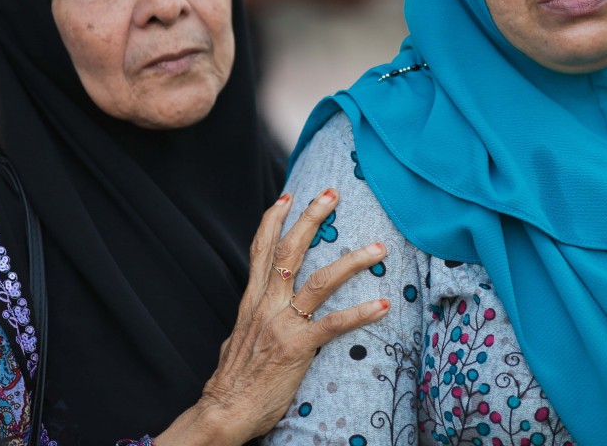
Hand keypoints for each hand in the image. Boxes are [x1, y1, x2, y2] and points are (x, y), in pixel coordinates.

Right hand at [154, 189, 388, 444]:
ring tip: (377, 248)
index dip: (273, 221)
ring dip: (351, 261)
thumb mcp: (239, 339)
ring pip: (319, 281)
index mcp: (252, 302)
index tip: (287, 197)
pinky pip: (333, 324)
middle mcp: (266, 306)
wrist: (224, 411)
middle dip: (311, 219)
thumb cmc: (234, 381)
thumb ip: (253, 321)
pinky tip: (382, 305)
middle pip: (289, 251)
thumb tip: (257, 313)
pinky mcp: (298, 348)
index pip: (262, 251)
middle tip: (332, 194)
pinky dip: (359, 313)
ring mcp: (282, 324)